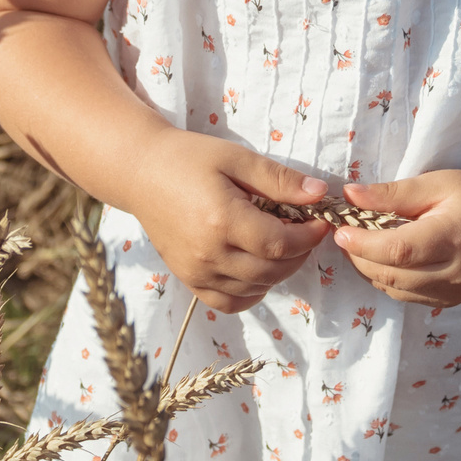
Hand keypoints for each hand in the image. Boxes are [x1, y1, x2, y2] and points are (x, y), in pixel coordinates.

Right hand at [119, 129, 332, 313]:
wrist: (140, 173)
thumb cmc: (189, 158)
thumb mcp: (237, 158)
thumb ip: (279, 180)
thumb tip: (320, 195)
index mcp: (222, 221)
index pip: (280, 244)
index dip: (308, 237)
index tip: (320, 221)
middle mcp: (209, 254)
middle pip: (271, 270)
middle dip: (299, 254)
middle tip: (305, 230)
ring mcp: (196, 272)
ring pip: (255, 289)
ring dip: (279, 272)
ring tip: (282, 244)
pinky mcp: (188, 279)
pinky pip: (228, 302)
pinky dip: (252, 292)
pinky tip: (258, 269)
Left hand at [332, 170, 460, 308]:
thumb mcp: (437, 183)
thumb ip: (393, 193)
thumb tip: (350, 195)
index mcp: (453, 237)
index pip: (398, 251)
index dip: (362, 244)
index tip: (341, 230)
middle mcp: (455, 272)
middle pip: (392, 275)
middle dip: (360, 257)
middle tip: (344, 235)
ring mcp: (455, 292)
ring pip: (396, 291)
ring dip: (370, 271)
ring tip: (360, 246)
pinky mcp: (452, 301)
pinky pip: (408, 297)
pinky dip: (388, 281)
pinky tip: (384, 260)